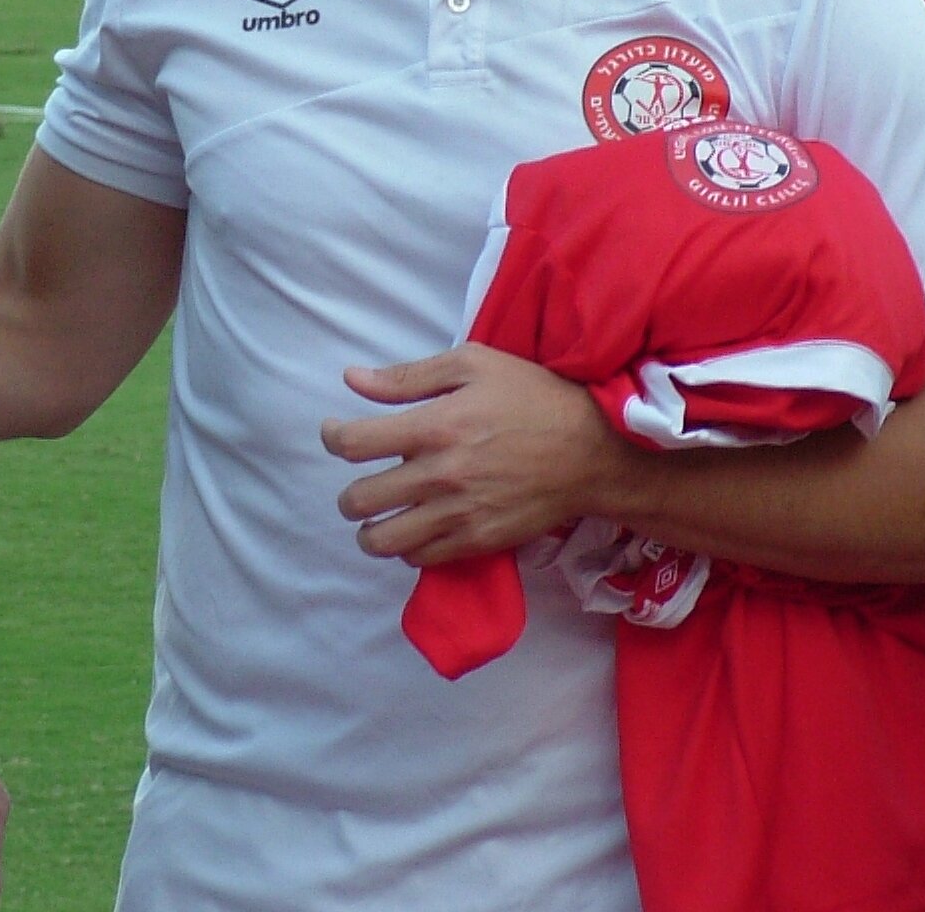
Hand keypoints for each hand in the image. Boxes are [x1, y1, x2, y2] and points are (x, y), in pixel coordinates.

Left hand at [322, 345, 622, 566]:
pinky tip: (416, 529)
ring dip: (370, 531)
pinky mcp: (480, 541)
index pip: (355, 444)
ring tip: (379, 518)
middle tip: (360, 486)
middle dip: (348, 495)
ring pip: (384, 541)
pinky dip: (408, 548)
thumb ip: (408, 377)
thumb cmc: (531, 396)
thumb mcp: (473, 365)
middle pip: (360, 500)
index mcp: (435, 426)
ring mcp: (460, 514)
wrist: (591, 450)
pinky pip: (422, 558)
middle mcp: (441, 475)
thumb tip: (353, 380)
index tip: (336, 434)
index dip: (333, 438)